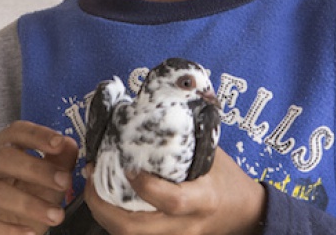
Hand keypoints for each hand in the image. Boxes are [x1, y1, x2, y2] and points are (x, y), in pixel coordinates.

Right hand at [0, 120, 78, 234]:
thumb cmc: (19, 202)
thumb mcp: (43, 182)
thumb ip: (58, 162)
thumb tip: (70, 144)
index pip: (15, 132)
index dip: (37, 135)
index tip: (59, 143)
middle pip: (4, 158)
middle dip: (37, 170)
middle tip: (64, 182)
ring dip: (30, 204)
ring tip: (55, 216)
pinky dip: (9, 230)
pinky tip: (29, 233)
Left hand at [84, 148, 265, 234]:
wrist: (245, 214)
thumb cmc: (228, 180)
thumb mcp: (212, 155)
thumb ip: (183, 141)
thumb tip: (150, 113)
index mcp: (203, 199)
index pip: (171, 201)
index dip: (145, 187)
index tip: (127, 166)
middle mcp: (186, 225)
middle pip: (137, 229)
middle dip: (105, 206)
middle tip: (90, 177)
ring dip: (103, 214)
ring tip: (91, 187)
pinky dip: (113, 219)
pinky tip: (104, 201)